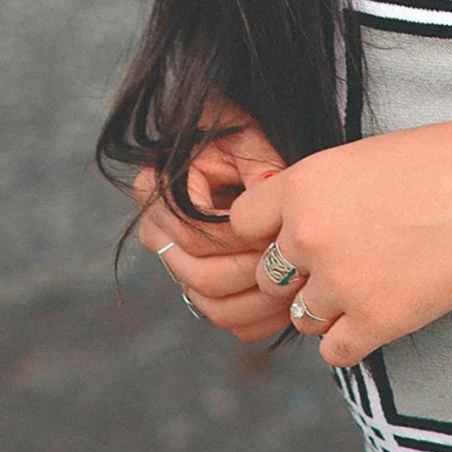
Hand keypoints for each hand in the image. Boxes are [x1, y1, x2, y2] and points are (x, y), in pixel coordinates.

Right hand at [134, 101, 291, 343]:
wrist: (230, 141)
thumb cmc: (237, 133)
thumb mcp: (247, 139)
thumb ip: (258, 174)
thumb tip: (273, 218)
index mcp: (156, 188)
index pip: (195, 234)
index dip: (241, 239)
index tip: (278, 233)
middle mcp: (155, 229)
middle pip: (200, 275)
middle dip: (252, 273)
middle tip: (294, 263)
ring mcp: (171, 260)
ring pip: (208, 304)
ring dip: (256, 303)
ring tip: (296, 287)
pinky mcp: (192, 280)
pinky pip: (220, 315)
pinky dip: (254, 318)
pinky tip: (286, 303)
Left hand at [227, 116, 451, 368]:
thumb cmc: (432, 165)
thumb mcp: (356, 161)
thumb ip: (312, 198)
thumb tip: (282, 236)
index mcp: (301, 185)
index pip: (241, 224)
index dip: (267, 231)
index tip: (295, 233)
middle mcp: (309, 234)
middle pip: (269, 277)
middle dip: (298, 274)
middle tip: (346, 258)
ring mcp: (339, 282)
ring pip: (301, 316)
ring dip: (328, 307)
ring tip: (374, 278)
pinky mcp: (373, 322)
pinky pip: (334, 350)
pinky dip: (352, 338)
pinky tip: (383, 309)